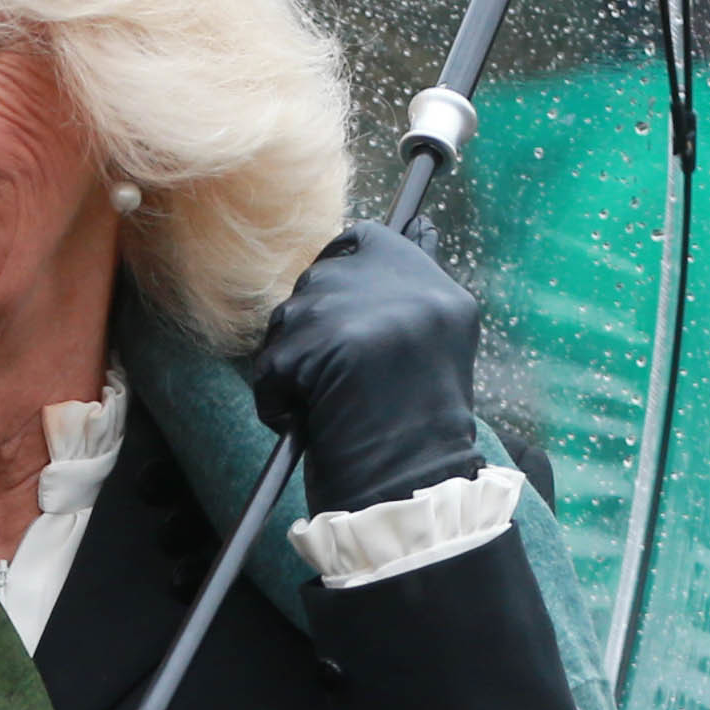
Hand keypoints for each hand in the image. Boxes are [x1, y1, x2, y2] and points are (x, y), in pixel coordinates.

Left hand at [248, 221, 485, 512]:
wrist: (411, 484)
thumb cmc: (418, 425)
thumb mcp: (436, 343)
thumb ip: (412, 289)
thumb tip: (414, 225)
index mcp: (439, 290)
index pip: (365, 240)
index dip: (339, 275)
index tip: (338, 316)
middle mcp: (405, 290)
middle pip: (319, 280)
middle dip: (313, 327)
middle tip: (337, 375)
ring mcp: (361, 314)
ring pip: (290, 318)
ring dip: (294, 362)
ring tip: (329, 401)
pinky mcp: (318, 346)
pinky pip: (270, 364)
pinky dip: (277, 399)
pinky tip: (310, 419)